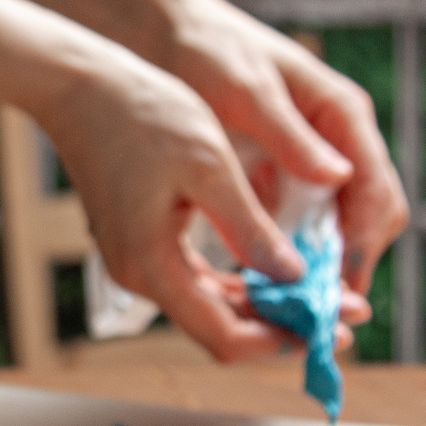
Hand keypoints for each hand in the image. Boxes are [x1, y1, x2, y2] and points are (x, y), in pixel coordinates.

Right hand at [38, 47, 375, 360]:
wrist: (80, 86)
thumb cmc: (142, 115)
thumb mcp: (209, 167)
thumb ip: (250, 229)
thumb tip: (292, 278)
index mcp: (152, 264)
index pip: (224, 336)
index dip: (282, 340)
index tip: (333, 327)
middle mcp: (140, 274)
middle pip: (220, 328)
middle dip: (284, 324)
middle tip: (345, 313)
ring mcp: (138, 260)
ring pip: (211, 305)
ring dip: (266, 304)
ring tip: (320, 293)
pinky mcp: (142, 242)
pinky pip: (196, 279)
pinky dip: (239, 281)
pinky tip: (276, 270)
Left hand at [155, 0, 408, 297]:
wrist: (164, 29)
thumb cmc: (207, 50)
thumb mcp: (244, 91)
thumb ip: (289, 135)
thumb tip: (339, 178)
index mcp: (341, 114)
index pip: (377, 193)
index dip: (362, 245)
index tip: (337, 287)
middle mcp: (336, 140)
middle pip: (365, 220)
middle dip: (346, 269)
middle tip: (316, 316)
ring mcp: (310, 158)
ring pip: (332, 229)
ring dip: (317, 271)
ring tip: (292, 314)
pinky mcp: (279, 173)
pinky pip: (296, 225)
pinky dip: (286, 257)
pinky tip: (259, 285)